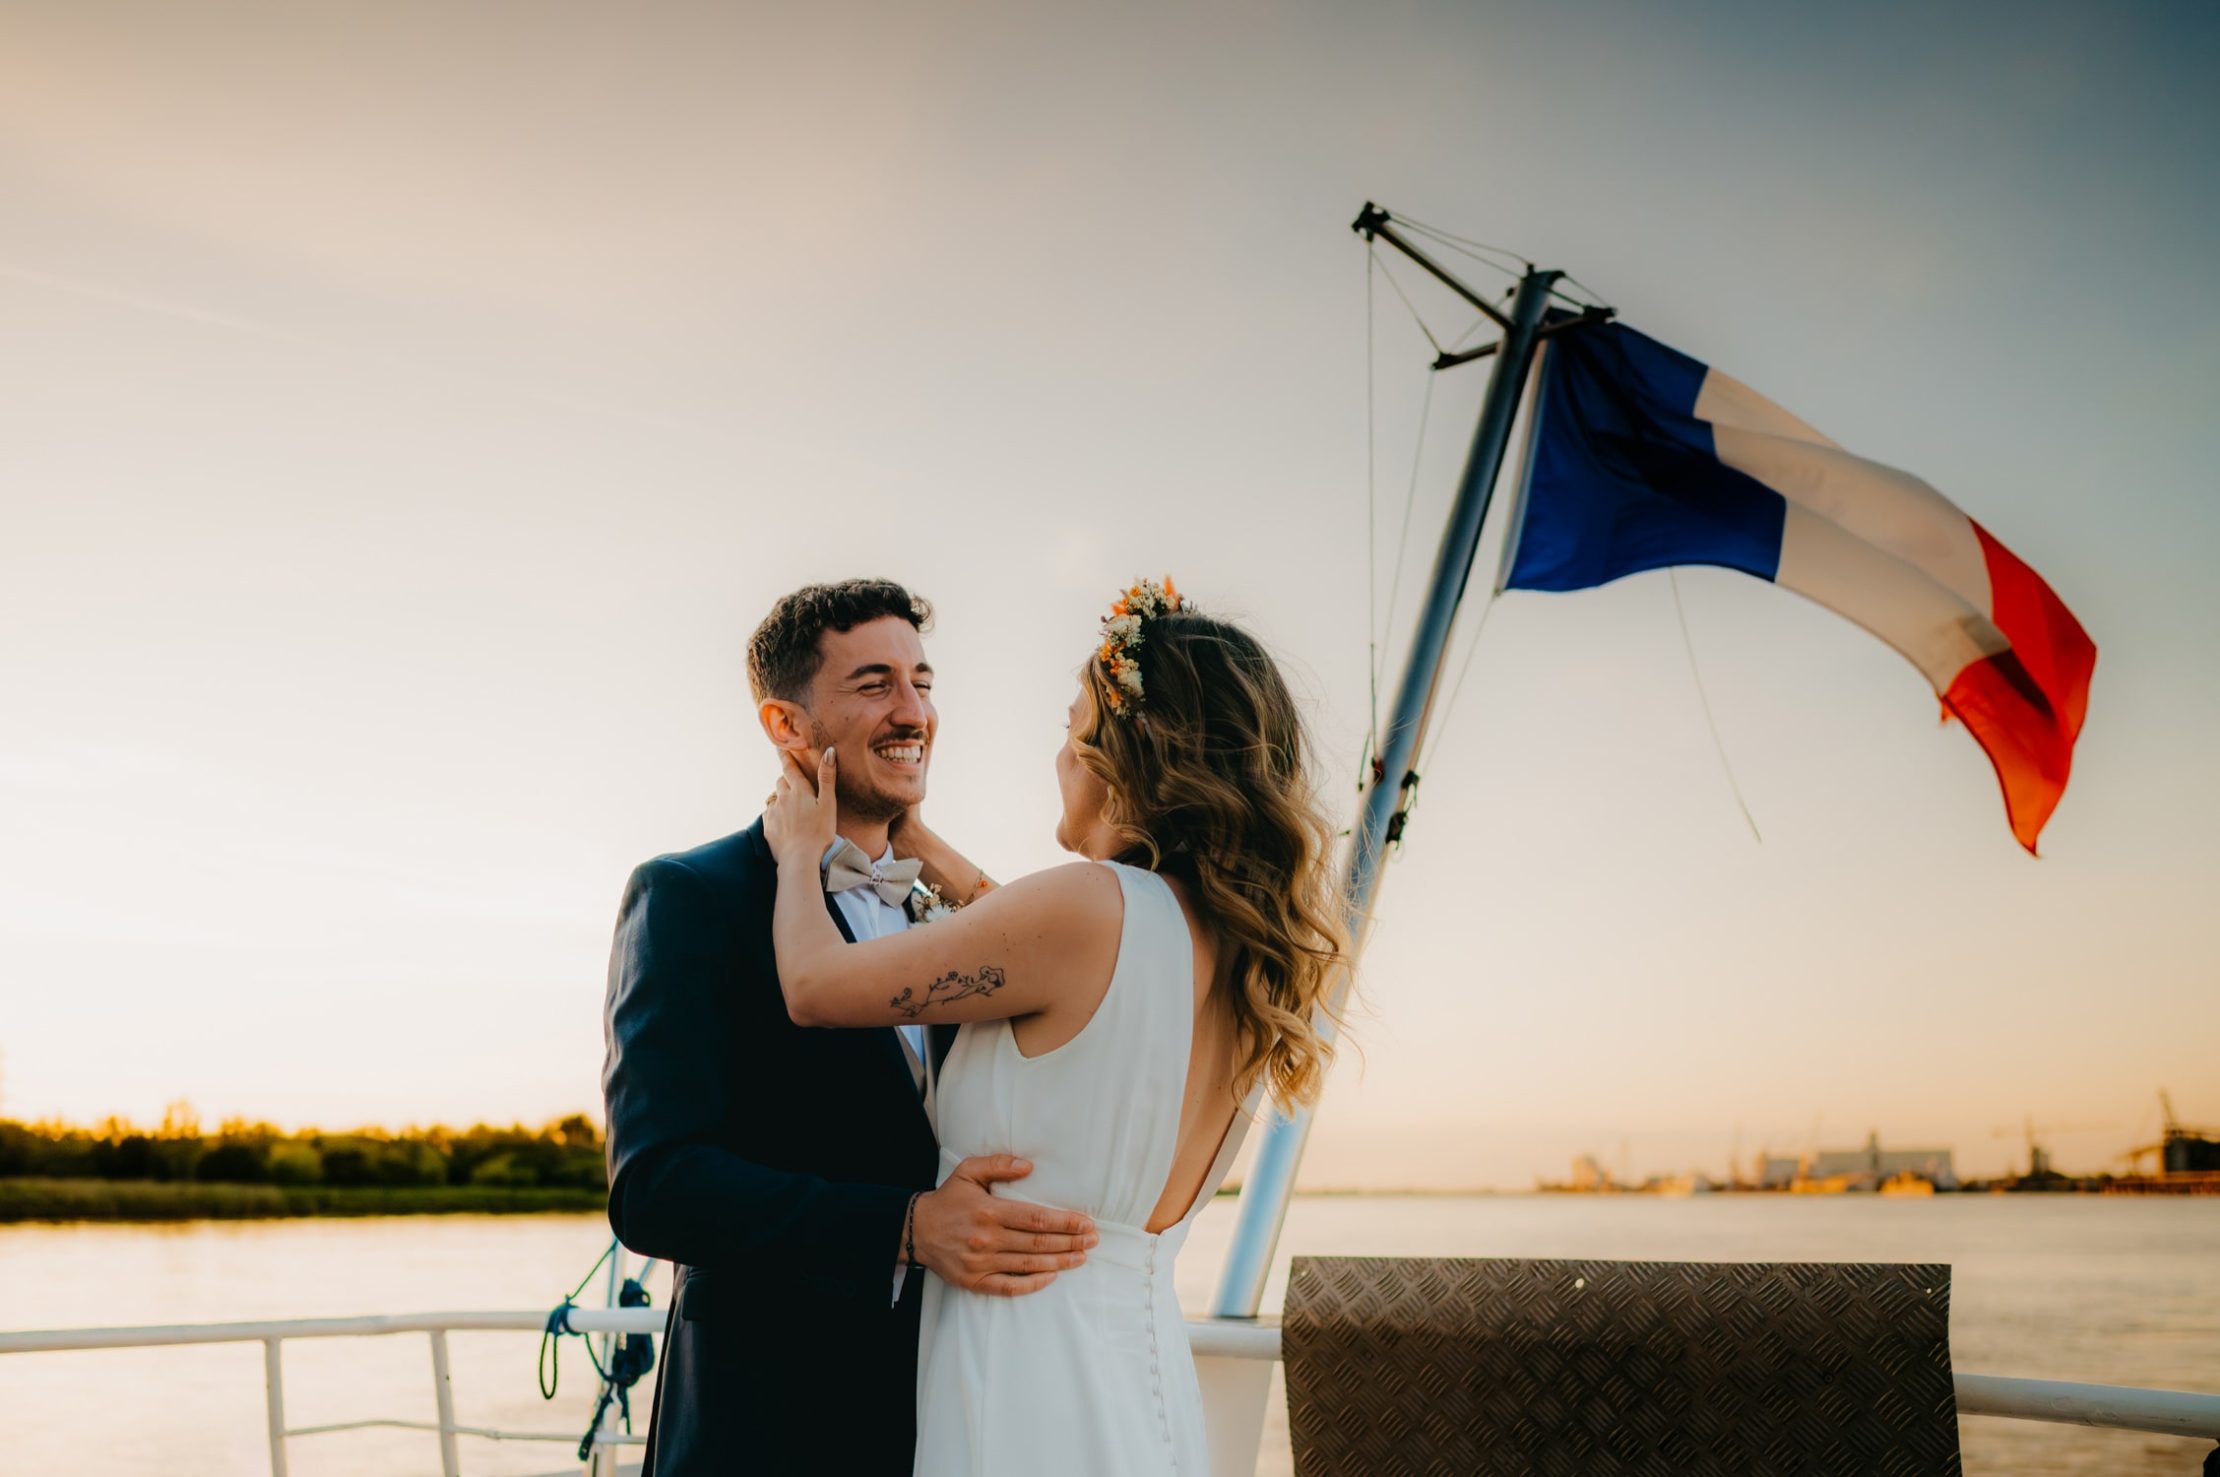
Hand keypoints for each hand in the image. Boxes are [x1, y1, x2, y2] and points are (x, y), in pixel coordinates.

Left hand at [763, 748, 838, 866]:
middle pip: (781, 782)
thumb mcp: (828, 803)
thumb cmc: (819, 832)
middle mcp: (782, 798)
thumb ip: (827, 778)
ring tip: (792, 809)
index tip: (780, 747)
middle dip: (786, 780)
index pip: (789, 768)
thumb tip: (829, 752)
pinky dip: (776, 814)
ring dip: (781, 799)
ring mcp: (773, 813)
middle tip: (795, 784)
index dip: (785, 757)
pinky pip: (769, 815)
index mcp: (798, 791)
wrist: (800, 858)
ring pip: (775, 799)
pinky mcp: (767, 827)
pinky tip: (784, 823)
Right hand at [910, 1154, 1097, 1296]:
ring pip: (1029, 1265)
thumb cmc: (947, 1199)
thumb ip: (998, 1164)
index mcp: (989, 1211)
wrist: (915, 1230)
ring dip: (1059, 1262)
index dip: (1064, 1222)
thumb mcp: (968, 1171)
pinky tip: (1052, 1277)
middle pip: (1038, 1243)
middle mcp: (987, 1239)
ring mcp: (981, 1263)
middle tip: (1093, 1240)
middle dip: (1070, 1242)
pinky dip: (1032, 1284)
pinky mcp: (974, 1282)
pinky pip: (1009, 1287)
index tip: (1086, 1223)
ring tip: (1081, 1257)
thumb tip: (1029, 1166)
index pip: (1036, 1218)